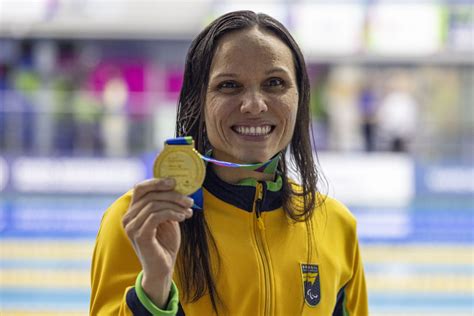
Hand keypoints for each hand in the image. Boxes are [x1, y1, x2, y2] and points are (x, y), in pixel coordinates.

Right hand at [122, 178, 193, 306]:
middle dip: (173, 195)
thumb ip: (165, 203)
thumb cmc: (165, 243)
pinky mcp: (139, 235)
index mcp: (133, 211)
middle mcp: (128, 217)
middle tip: (189, 201)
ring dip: (176, 205)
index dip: (156, 182)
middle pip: (150, 195)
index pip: (140, 188)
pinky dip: (172, 213)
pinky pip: (156, 215)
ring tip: (188, 211)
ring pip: (154, 204)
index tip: (174, 182)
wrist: (162, 267)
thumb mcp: (166, 218)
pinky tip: (183, 217)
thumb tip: (175, 185)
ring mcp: (131, 226)